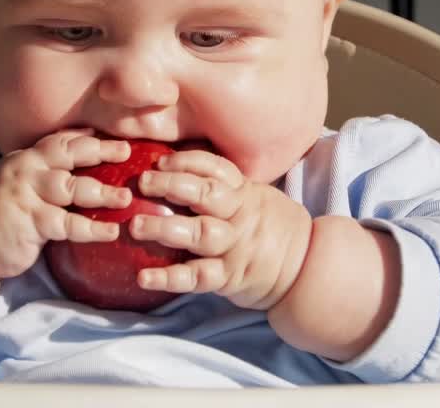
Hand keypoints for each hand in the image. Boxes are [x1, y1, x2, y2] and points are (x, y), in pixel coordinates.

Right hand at [0, 129, 131, 278]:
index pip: (62, 141)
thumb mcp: (23, 180)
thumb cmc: (5, 211)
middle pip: (69, 154)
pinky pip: (67, 224)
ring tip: (125, 198)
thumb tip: (87, 139)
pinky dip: (92, 228)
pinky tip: (111, 231)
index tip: (121, 139)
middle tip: (127, 152)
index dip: (91, 138)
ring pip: (71, 187)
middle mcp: (26, 169)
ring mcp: (27, 195)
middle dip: (101, 151)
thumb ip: (49, 164)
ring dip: (101, 192)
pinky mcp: (30, 222)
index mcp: (27, 158)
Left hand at [129, 149, 312, 309]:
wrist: (303, 267)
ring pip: (199, 234)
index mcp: (243, 193)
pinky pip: (197, 277)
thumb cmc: (270, 226)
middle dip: (172, 186)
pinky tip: (143, 277)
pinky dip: (169, 278)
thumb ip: (225, 185)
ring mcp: (233, 248)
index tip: (160, 161)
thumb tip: (177, 167)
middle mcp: (238, 217)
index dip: (187, 161)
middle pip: (205, 196)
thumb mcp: (255, 196)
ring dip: (165, 228)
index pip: (216, 169)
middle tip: (142, 183)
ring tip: (135, 226)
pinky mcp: (228, 278)